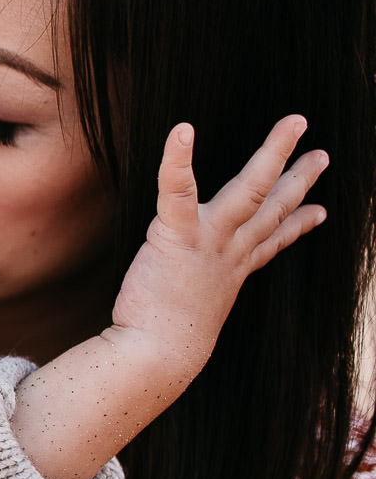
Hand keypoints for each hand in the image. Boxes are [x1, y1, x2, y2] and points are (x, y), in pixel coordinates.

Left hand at [110, 115, 326, 378]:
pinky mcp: (177, 235)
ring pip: (249, 191)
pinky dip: (178, 159)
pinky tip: (183, 130)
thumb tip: (189, 316)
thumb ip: (191, 304)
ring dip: (274, 154)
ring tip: (294, 123)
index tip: (320, 211)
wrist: (156, 356)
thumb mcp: (189, 316)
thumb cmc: (160, 341)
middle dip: (298, 178)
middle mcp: (229, 253)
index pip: (270, 242)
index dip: (296, 225)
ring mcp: (209, 242)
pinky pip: (178, 190)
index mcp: (231, 271)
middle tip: (322, 152)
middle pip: (271, 209)